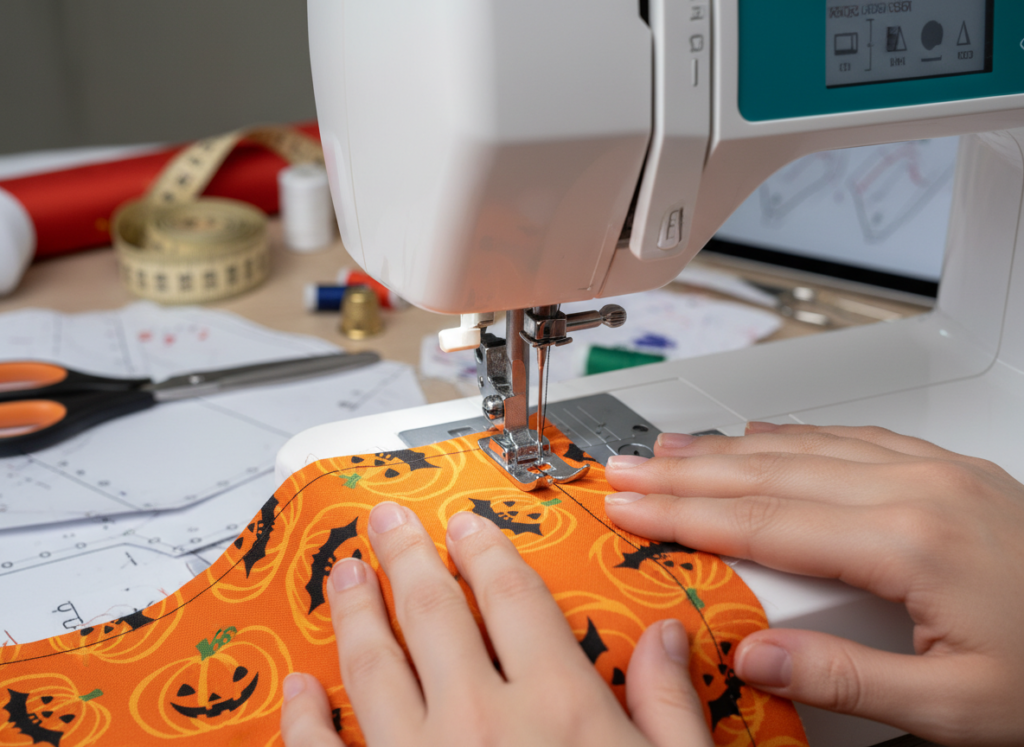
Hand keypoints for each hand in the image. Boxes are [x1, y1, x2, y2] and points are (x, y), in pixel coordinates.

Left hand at [280, 501, 714, 746]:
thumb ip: (669, 707)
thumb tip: (669, 638)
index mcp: (559, 709)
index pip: (513, 597)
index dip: (487, 550)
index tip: (468, 526)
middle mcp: (481, 723)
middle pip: (432, 610)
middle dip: (405, 555)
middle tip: (385, 521)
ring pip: (371, 665)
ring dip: (353, 612)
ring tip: (341, 573)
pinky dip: (304, 718)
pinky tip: (299, 688)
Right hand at [603, 423, 1023, 746]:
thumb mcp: (958, 707)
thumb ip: (849, 680)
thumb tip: (755, 655)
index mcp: (909, 543)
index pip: (762, 522)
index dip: (683, 514)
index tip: (628, 507)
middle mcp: (913, 489)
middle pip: (767, 472)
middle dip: (683, 471)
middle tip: (622, 469)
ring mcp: (931, 470)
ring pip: (800, 446)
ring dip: (724, 448)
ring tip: (667, 449)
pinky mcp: (944, 468)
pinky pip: (846, 437)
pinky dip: (788, 436)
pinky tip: (760, 436)